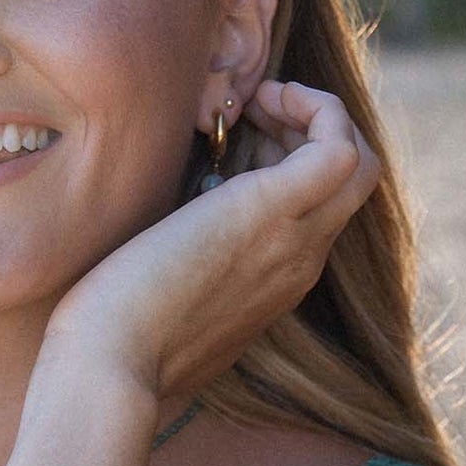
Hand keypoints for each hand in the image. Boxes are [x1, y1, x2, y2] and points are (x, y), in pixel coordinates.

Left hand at [41, 80, 380, 399]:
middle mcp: (298, 263)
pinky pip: (338, 146)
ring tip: (253, 104)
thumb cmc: (112, 335)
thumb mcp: (162, 294)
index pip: (321, 210)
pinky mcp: (271, 210)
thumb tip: (161, 234)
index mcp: (274, 282)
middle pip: (355, 182)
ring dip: (314, 115)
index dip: (291, 159)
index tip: (237, 138)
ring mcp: (293, 239)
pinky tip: (257, 100)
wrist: (107, 366)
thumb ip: (181, 266)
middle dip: (311, 130)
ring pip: (358, 162)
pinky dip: (314, 107)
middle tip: (250, 113)